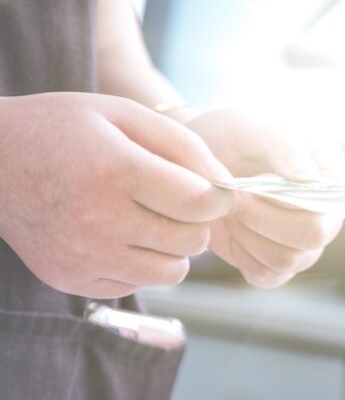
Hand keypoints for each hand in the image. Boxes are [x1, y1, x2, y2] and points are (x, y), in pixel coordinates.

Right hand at [0, 93, 232, 298]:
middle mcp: (99, 220)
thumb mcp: (121, 115)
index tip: (211, 190)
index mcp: (115, 171)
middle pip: (192, 240)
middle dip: (196, 221)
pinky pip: (137, 284)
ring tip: (150, 220)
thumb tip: (227, 184)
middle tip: (175, 202)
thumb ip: (182, 144)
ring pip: (172, 272)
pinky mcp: (72, 280)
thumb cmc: (62, 130)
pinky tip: (119, 236)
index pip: (200, 202)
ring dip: (173, 248)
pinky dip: (141, 264)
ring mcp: (84, 256)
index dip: (218, 197)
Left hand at [184, 109, 344, 287]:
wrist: (197, 160)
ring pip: (286, 260)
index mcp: (334, 177)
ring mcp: (304, 243)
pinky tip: (233, 228)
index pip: (330, 205)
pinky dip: (242, 255)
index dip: (290, 201)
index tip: (254, 181)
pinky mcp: (277, 264)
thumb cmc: (231, 136)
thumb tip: (309, 180)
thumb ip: (282, 146)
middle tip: (234, 196)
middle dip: (264, 219)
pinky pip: (266, 276)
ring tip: (231, 207)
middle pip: (312, 238)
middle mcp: (326, 214)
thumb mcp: (250, 125)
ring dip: (248, 234)